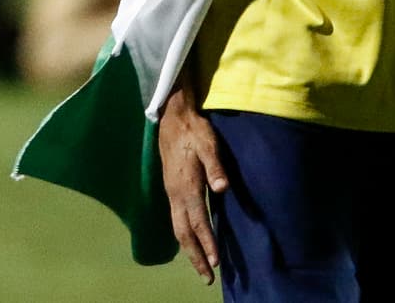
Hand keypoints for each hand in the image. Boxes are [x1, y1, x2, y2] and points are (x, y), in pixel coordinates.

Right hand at [158, 81, 228, 285]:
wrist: (171, 117)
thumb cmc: (194, 130)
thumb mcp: (208, 143)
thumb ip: (216, 166)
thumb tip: (224, 188)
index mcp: (187, 186)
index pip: (198, 222)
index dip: (207, 243)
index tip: (215, 263)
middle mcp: (176, 194)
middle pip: (183, 233)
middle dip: (195, 256)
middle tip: (207, 278)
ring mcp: (171, 192)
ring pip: (178, 228)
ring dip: (189, 249)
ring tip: (201, 265)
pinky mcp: (171, 188)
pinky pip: (176, 219)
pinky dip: (184, 236)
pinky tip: (190, 239)